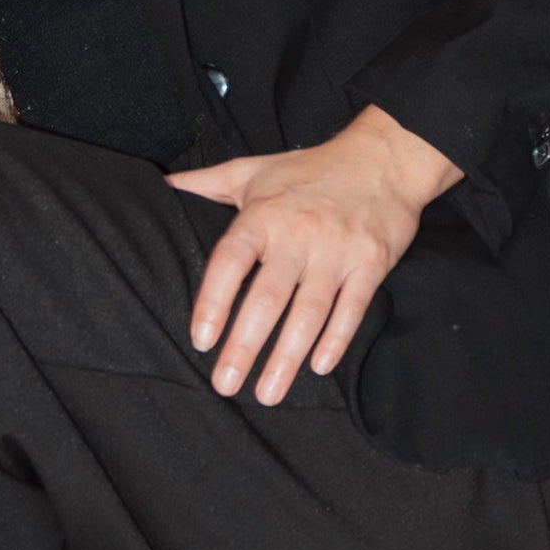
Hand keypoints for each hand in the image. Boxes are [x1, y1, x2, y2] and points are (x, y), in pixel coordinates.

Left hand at [163, 105, 462, 405]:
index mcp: (263, 214)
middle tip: (226, 384)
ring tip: (268, 393)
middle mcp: (298, 234)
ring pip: (308, 312)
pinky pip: (352, 308)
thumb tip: (165, 184)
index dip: (213, 302)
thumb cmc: (311, 169)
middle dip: (245, 346)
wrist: (384, 157)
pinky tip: (318, 366)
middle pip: (267, 298)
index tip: (201, 340)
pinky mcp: (371, 262)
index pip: (231, 262)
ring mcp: (337, 250)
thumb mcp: (254, 169)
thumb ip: (208, 181)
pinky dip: (336, 339)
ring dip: (287, 356)